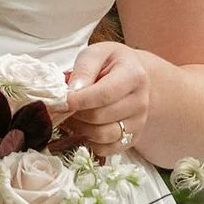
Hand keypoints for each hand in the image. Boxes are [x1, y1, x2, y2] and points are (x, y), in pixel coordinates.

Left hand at [61, 39, 153, 159]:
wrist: (131, 76)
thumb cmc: (110, 64)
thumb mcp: (96, 54)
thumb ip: (83, 69)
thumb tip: (72, 92)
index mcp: (134, 76)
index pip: (104, 95)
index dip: (79, 100)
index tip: (62, 100)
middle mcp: (141, 102)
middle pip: (100, 117)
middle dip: (75, 113)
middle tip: (63, 107)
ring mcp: (139, 123)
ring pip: (102, 136)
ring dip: (79, 129)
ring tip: (71, 116)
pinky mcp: (132, 139)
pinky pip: (105, 149)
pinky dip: (88, 141)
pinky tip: (83, 127)